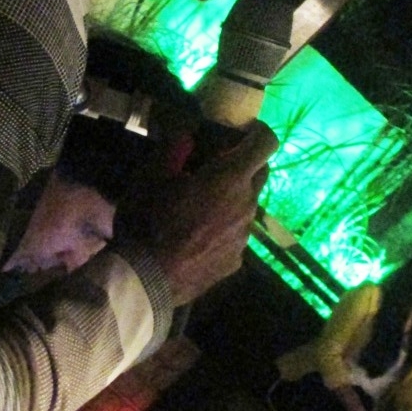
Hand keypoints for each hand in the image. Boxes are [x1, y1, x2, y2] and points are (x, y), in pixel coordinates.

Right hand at [124, 120, 277, 305]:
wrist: (146, 280)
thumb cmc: (147, 221)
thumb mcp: (150, 176)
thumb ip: (174, 148)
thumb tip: (188, 133)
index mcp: (229, 178)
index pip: (265, 143)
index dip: (258, 132)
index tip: (244, 130)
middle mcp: (247, 205)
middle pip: (260, 174)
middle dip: (243, 164)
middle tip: (214, 167)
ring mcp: (244, 236)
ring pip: (246, 206)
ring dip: (230, 198)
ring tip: (199, 207)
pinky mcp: (236, 261)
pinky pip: (235, 235)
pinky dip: (222, 228)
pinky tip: (195, 238)